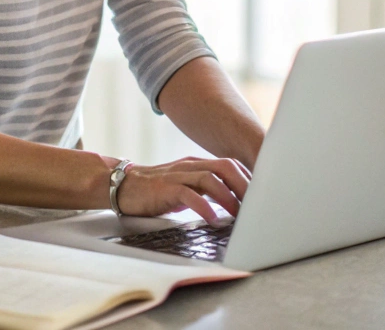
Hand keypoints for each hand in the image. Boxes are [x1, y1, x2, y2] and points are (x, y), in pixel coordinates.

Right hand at [112, 157, 250, 225]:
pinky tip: (212, 219)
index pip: (230, 165)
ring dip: (228, 197)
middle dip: (244, 185)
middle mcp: (190, 165)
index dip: (248, 179)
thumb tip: (234, 204)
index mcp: (197, 164)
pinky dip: (204, 206)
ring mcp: (177, 175)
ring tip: (239, 215)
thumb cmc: (157, 190)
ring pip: (210, 178)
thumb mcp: (185, 186)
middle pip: (225, 167)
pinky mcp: (164, 188)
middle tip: (257, 205)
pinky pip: (188, 194)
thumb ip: (206, 190)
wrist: (122, 186)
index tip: (262, 196)